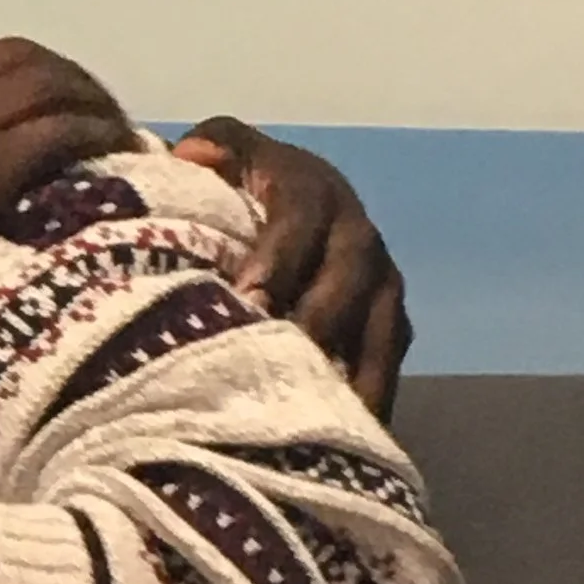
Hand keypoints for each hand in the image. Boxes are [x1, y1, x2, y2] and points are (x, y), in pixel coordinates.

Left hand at [171, 119, 410, 416]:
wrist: (289, 196)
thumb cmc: (237, 181)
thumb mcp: (222, 150)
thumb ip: (210, 148)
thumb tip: (194, 153)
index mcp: (313, 190)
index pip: (299, 220)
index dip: (279, 257)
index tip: (248, 296)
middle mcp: (358, 234)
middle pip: (349, 279)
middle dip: (318, 319)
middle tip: (282, 359)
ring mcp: (381, 283)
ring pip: (380, 328)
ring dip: (357, 371)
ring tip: (327, 415)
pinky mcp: (389, 325)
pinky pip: (386, 363)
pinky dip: (370, 397)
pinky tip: (347, 436)